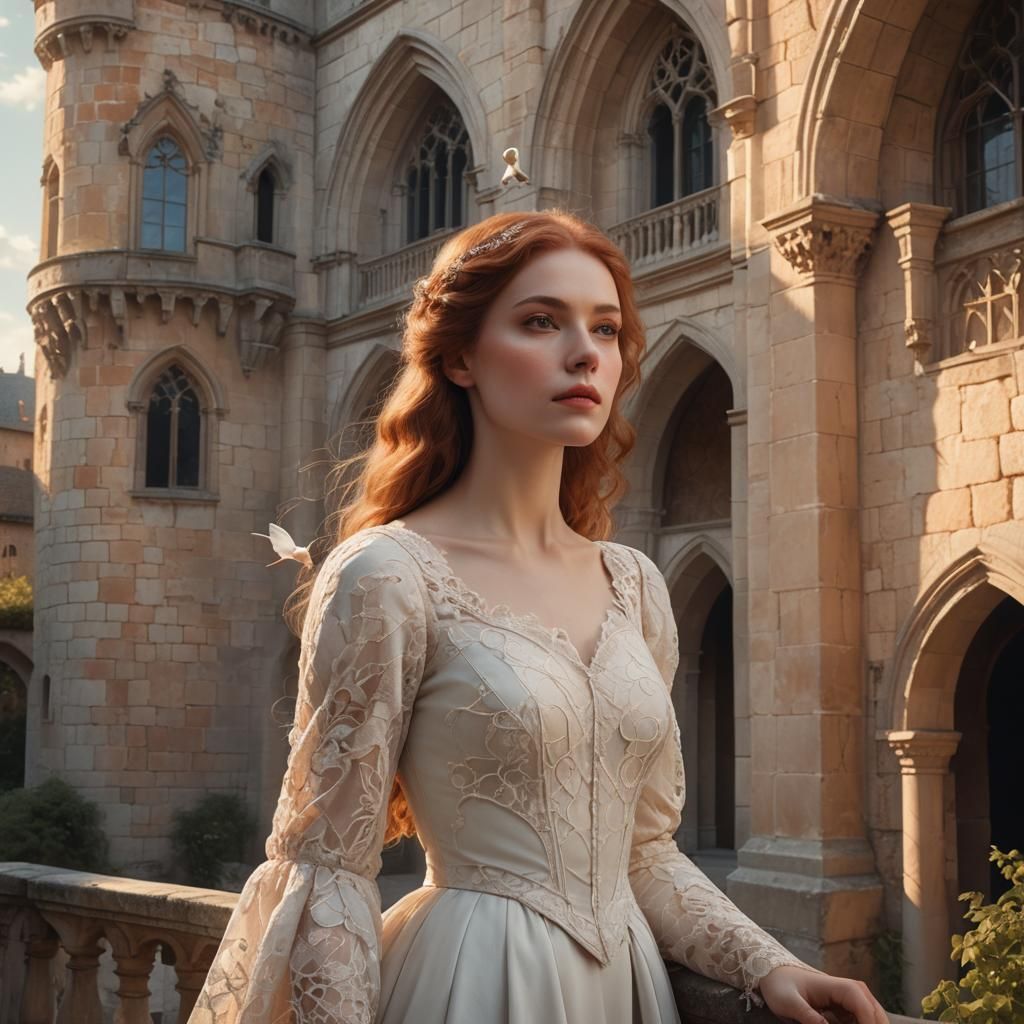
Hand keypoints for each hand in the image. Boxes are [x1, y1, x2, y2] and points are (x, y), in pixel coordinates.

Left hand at [758, 964, 888, 1023]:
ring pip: (871, 1017)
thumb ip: (808, 1017)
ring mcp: (849, 1000)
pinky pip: (861, 1020)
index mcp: (838, 986)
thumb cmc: (779, 985)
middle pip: (875, 1013)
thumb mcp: (789, 1003)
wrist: (773, 974)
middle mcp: (849, 990)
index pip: (864, 1007)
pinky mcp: (844, 1008)